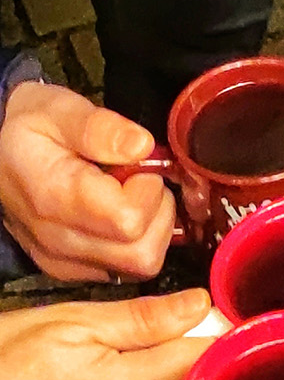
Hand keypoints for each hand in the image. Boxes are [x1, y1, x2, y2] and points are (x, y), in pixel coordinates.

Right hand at [0, 83, 174, 281]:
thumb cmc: (29, 129)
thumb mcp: (58, 110)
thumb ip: (99, 128)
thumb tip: (142, 146)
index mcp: (55, 198)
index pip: (129, 221)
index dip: (149, 191)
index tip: (139, 167)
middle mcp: (57, 239)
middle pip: (141, 253)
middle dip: (158, 212)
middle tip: (140, 181)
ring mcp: (63, 259)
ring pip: (139, 265)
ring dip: (152, 229)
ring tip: (132, 195)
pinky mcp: (70, 268)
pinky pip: (124, 269)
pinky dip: (137, 243)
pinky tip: (122, 213)